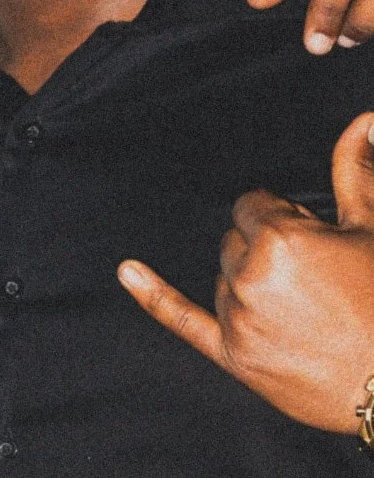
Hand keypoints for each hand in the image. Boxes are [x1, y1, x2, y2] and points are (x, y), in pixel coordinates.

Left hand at [118, 112, 373, 433]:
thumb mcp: (371, 230)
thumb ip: (354, 171)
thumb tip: (363, 120)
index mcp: (279, 240)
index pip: (255, 206)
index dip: (286, 221)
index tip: (316, 244)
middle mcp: (248, 276)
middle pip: (237, 240)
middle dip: (267, 251)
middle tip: (318, 281)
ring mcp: (236, 319)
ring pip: (225, 277)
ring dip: (251, 282)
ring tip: (305, 310)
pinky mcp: (232, 356)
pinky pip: (181, 318)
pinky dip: (153, 295)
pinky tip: (127, 271)